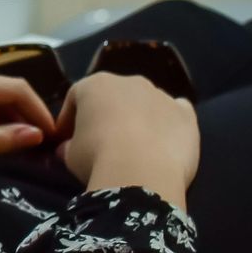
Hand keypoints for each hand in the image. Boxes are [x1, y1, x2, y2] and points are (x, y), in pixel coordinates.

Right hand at [55, 71, 198, 207]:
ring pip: (146, 102)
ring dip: (139, 118)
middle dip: (107, 115)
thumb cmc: (96, 156)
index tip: (65, 140)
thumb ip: (68, 146)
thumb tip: (67, 148)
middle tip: (101, 142)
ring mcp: (160, 95)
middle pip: (113, 96)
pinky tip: (165, 139)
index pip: (75, 97)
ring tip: (135, 146)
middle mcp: (128, 82)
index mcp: (94, 85)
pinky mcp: (186, 113)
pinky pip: (176, 111)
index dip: (69, 120)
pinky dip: (170, 121)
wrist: (141, 170)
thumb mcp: (70, 155)